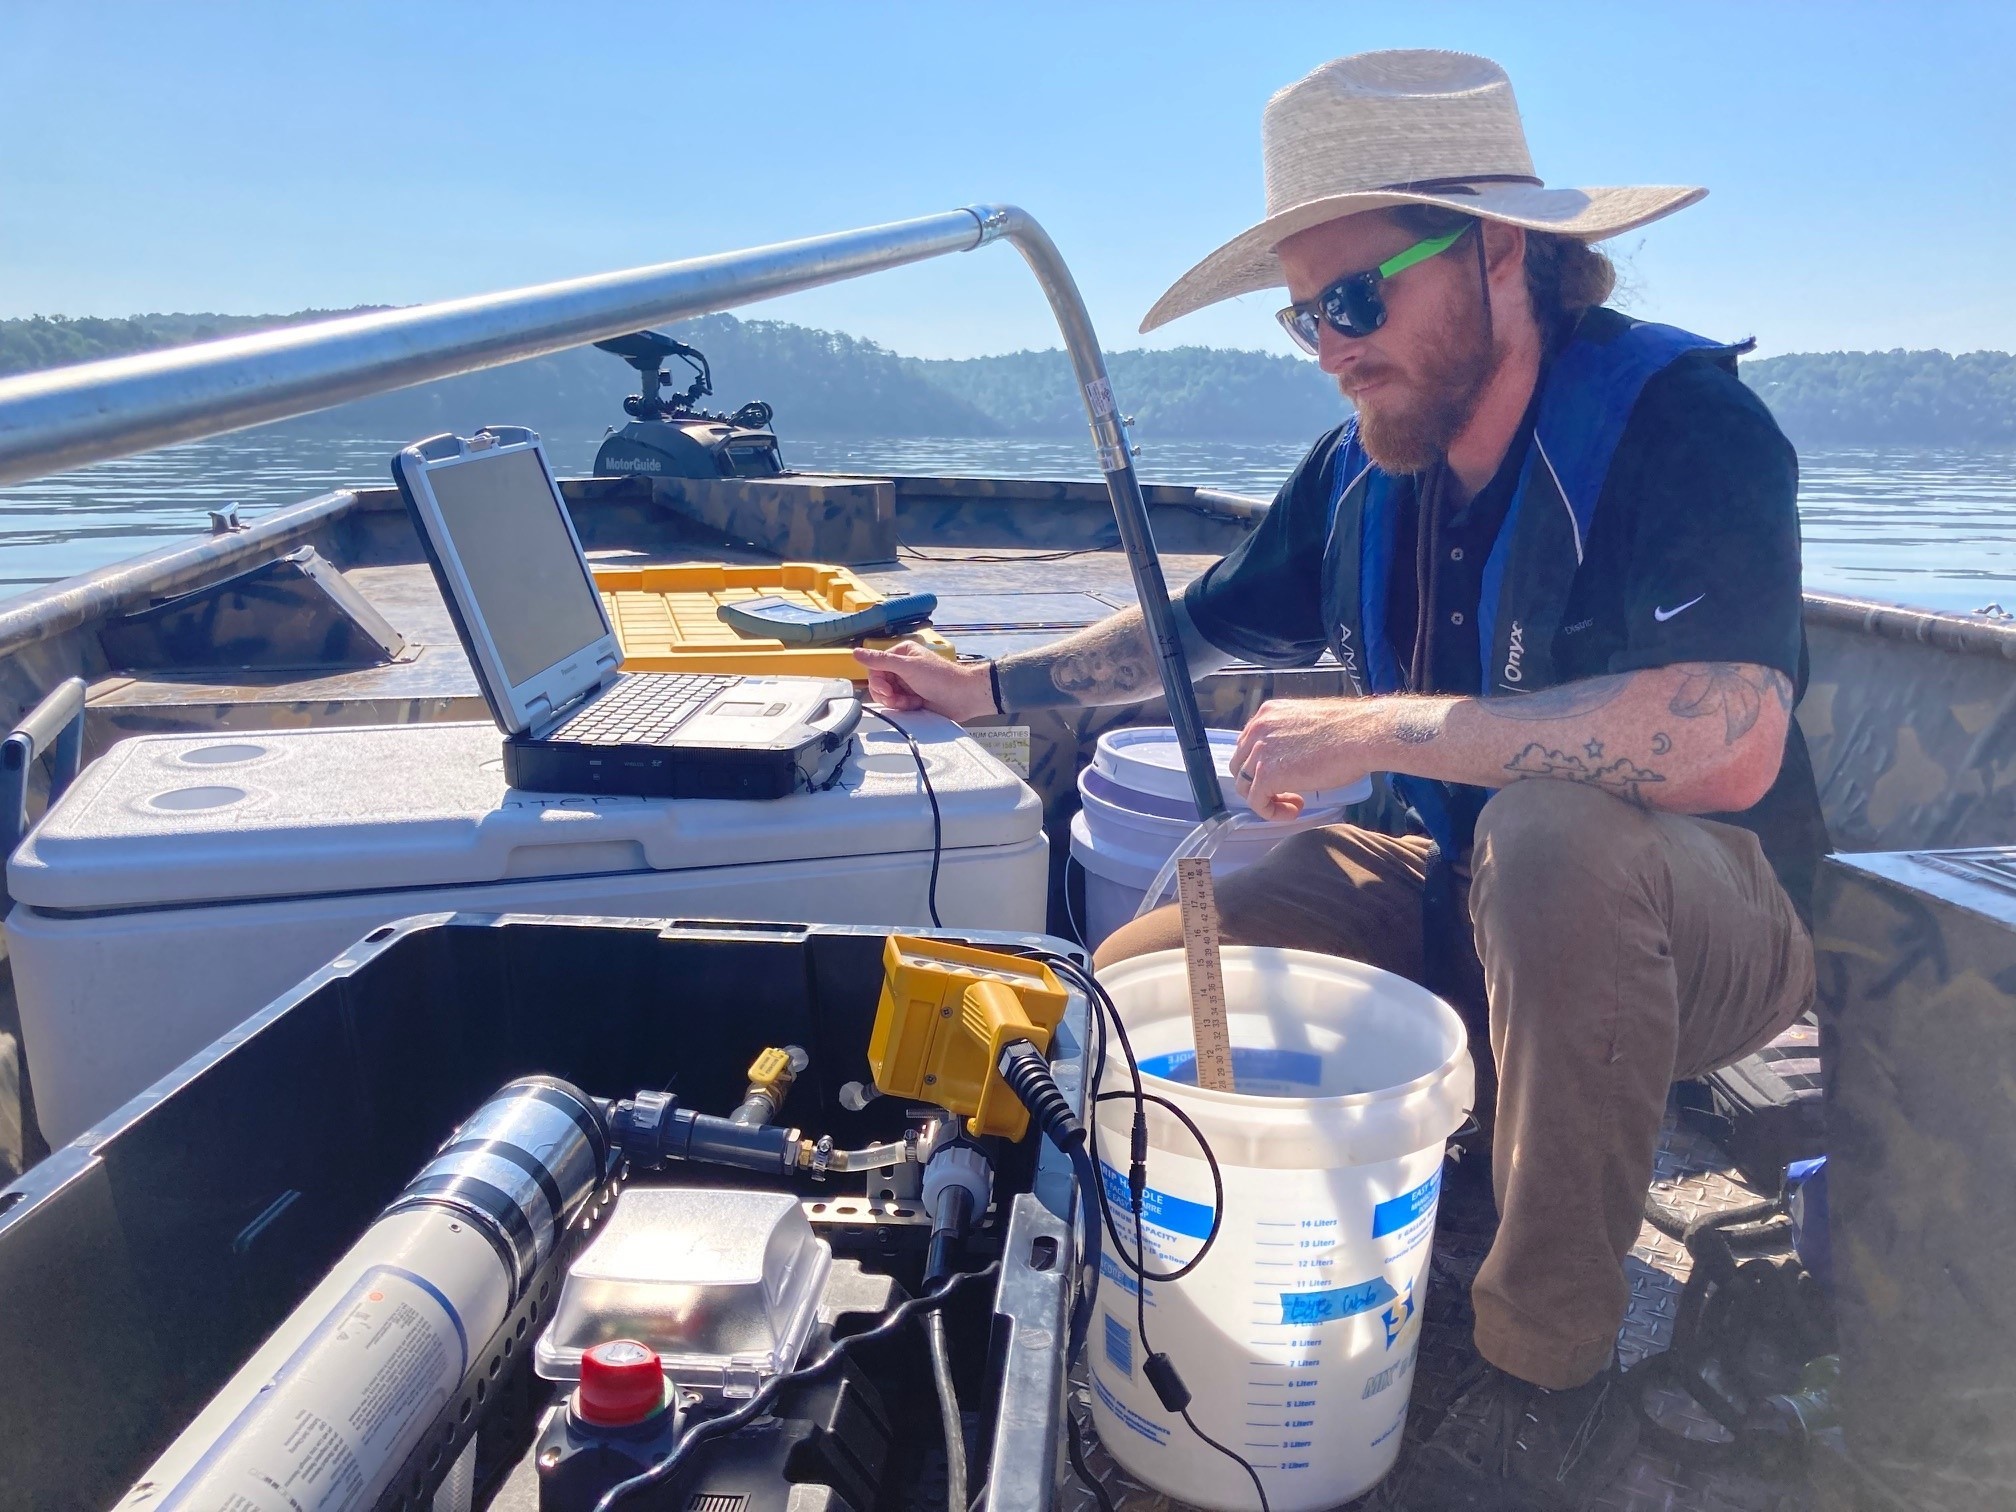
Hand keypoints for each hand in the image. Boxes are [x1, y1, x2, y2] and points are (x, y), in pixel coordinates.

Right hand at [853, 644, 998, 721]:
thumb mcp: (908, 667)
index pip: (875, 668)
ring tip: (911, 702)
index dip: (878, 682)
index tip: (888, 690)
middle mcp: (903, 667)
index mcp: (901, 653)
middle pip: (879, 683)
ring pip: (888, 696)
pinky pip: (898, 705)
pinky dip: (904, 707)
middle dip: (888, 694)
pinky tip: (916, 705)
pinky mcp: (913, 697)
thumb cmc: (941, 678)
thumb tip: (855, 652)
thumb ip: (880, 661)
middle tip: (899, 698)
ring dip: (896, 702)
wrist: (964, 696)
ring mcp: (908, 683)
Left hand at [1228, 697, 1380, 820]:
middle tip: (1288, 794)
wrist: (1363, 735)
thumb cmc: (1350, 732)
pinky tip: (1293, 811)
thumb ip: (1291, 738)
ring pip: (1246, 785)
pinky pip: (1256, 801)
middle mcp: (1258, 728)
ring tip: (1294, 804)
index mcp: (1268, 713)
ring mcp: (1260, 750)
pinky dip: (1270, 812)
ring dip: (1268, 799)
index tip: (1284, 777)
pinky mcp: (1267, 773)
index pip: (1248, 745)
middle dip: (1260, 784)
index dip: (1261, 766)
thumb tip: (1291, 760)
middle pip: (1241, 766)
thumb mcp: (1308, 726)